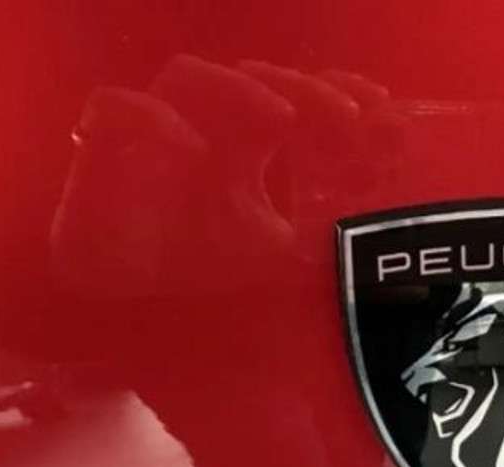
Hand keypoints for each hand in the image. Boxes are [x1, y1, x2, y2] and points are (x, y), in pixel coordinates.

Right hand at [51, 56, 401, 298]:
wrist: (158, 348)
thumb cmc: (224, 301)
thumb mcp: (291, 263)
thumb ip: (330, 230)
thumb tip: (397, 210)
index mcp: (246, 155)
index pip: (287, 97)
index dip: (330, 91)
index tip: (378, 107)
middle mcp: (204, 140)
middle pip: (248, 80)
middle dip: (302, 89)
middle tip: (347, 119)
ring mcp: (157, 145)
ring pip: (187, 80)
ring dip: (239, 89)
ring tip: (282, 121)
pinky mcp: (105, 160)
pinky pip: (115, 111)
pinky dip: (153, 120)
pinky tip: (195, 152)